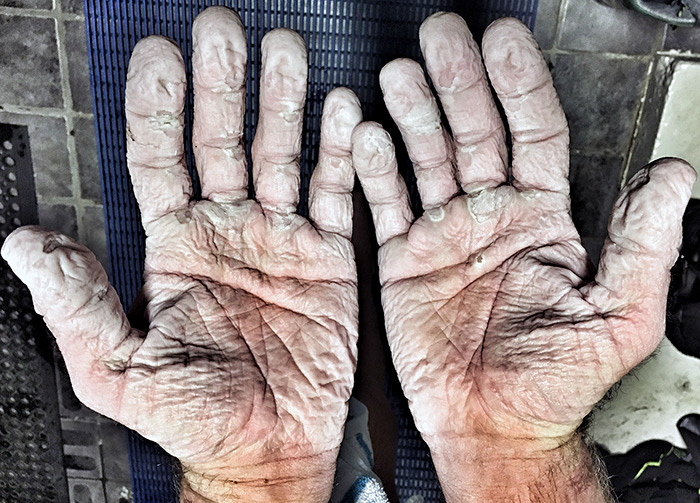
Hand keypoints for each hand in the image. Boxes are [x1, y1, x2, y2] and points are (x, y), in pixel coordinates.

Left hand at [2, 7, 361, 502]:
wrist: (269, 448)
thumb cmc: (198, 417)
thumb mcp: (121, 371)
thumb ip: (78, 307)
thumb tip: (25, 247)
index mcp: (175, 250)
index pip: (159, 161)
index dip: (157, 107)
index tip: (158, 57)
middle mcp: (227, 232)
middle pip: (221, 141)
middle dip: (222, 85)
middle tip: (222, 32)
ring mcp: (281, 238)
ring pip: (281, 154)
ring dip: (283, 103)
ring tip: (285, 52)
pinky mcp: (329, 257)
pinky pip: (337, 195)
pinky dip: (342, 154)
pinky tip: (344, 113)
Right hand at [352, 13, 694, 501]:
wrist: (492, 425)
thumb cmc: (554, 382)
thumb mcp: (617, 315)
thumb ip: (641, 244)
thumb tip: (674, 180)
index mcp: (542, 221)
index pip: (533, 133)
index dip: (517, 85)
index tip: (501, 42)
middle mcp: (491, 217)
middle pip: (474, 131)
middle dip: (456, 81)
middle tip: (439, 34)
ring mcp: (444, 234)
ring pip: (426, 158)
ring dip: (412, 114)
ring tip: (398, 74)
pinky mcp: (402, 259)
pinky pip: (385, 205)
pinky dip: (374, 170)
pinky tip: (366, 135)